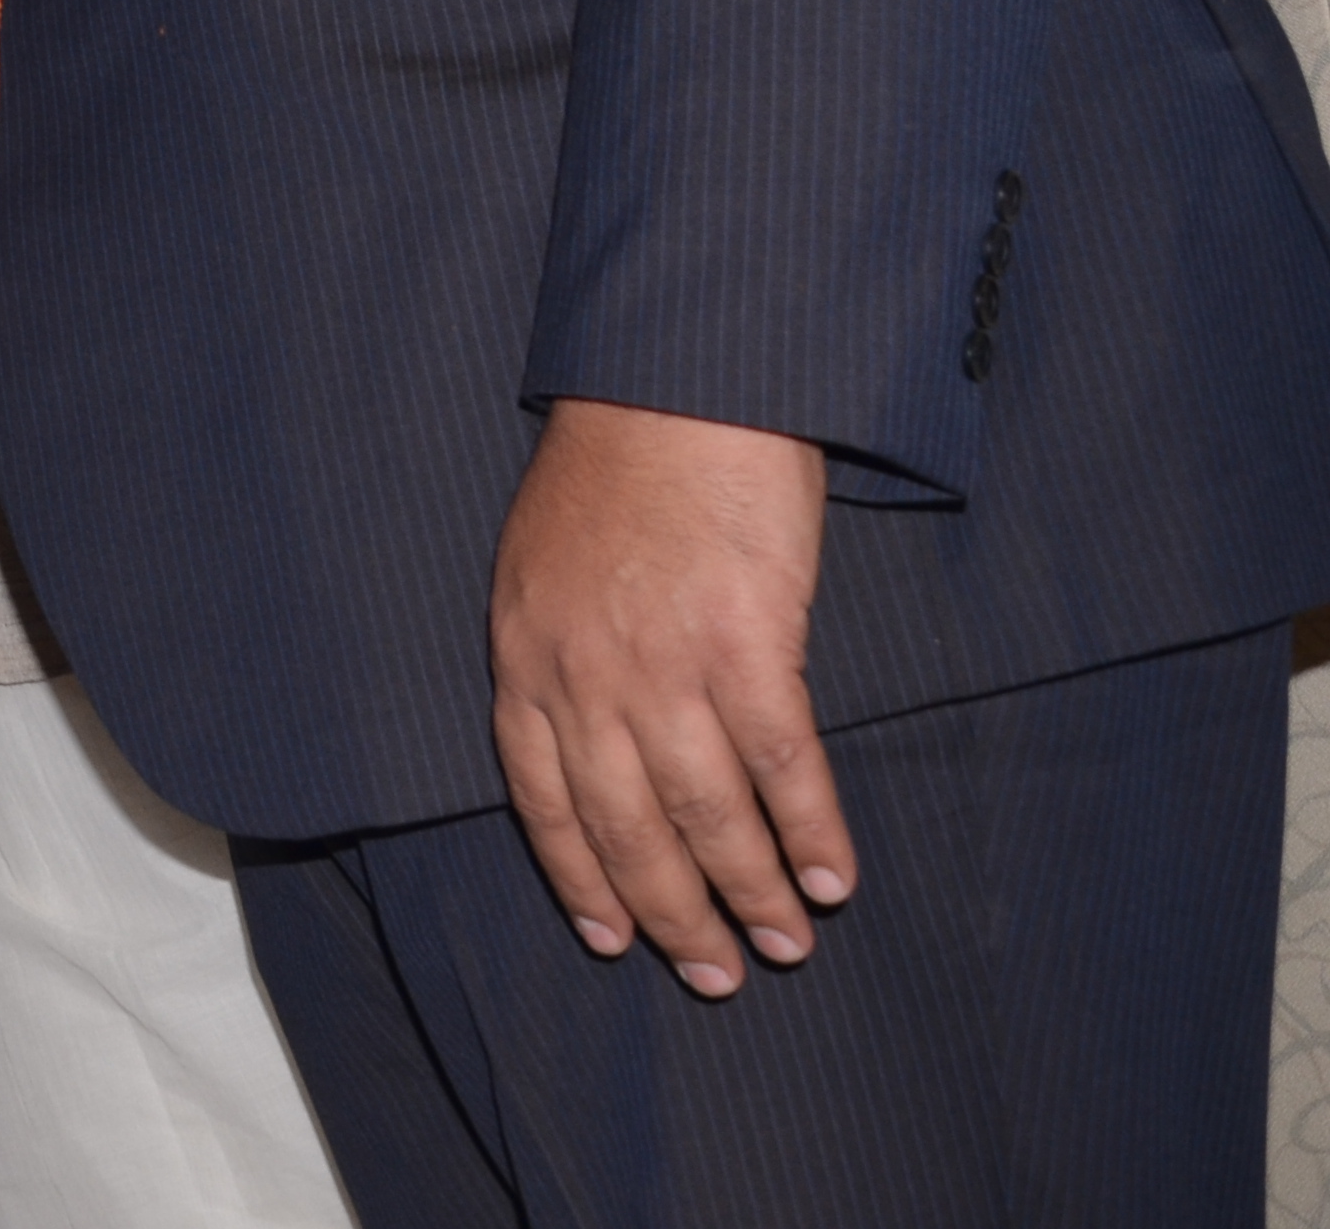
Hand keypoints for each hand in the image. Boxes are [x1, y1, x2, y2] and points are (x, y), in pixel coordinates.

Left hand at [488, 397, 852, 994]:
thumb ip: (562, 649)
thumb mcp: (544, 563)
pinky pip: (780, 768)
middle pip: (626, 829)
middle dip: (673, 913)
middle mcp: (582, 675)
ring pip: (707, 817)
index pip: (541, 800)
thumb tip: (599, 729)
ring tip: (784, 945)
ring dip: (752, 893)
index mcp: (525, 656)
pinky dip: (810, 832)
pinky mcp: (746, 645)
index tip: (612, 937)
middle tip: (713, 974)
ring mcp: (663, 666)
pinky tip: (835, 878)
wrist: (674, 386)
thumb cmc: (616, 466)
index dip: (580, 877)